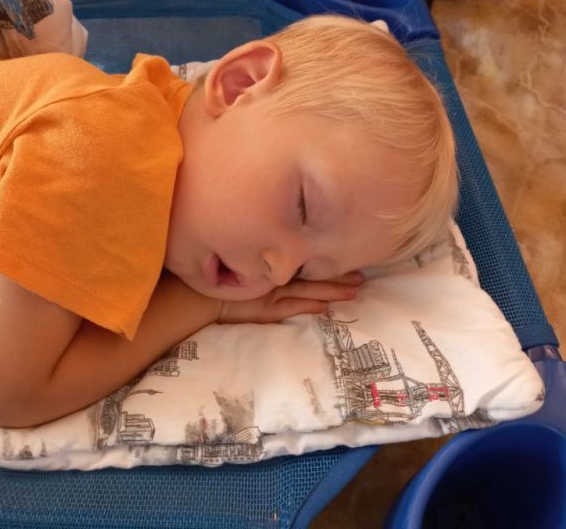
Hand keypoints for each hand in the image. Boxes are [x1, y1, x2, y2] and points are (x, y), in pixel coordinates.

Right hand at [217, 271, 363, 324]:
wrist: (203, 296)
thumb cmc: (223, 280)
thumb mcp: (247, 269)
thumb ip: (265, 265)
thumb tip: (287, 256)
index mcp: (274, 268)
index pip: (306, 266)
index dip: (327, 265)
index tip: (349, 260)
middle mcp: (276, 278)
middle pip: (312, 276)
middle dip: (337, 277)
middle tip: (362, 275)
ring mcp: (271, 294)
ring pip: (307, 290)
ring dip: (330, 291)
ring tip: (353, 291)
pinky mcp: (264, 309)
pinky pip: (290, 307)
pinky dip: (307, 306)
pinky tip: (323, 308)